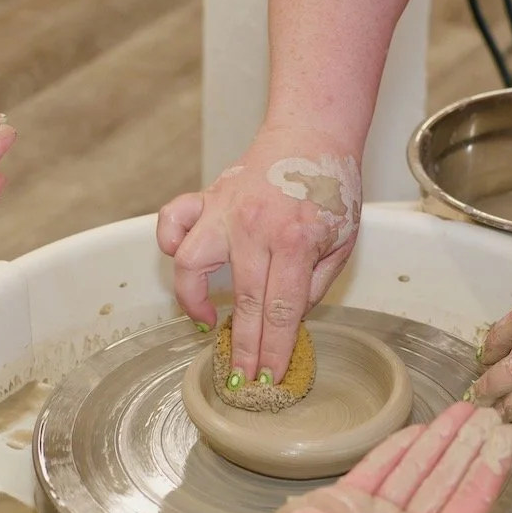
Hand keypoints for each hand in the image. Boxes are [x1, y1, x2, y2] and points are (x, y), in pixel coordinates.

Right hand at [157, 123, 363, 384]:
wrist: (313, 135)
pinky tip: (179, 259)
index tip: (269, 376)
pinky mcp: (208, 198)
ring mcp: (225, 212)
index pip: (281, 312)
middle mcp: (254, 229)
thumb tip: (288, 320)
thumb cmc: (331, 187)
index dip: (274, 350)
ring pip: (192, 264)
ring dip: (193, 298)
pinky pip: (174, 221)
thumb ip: (315, 285)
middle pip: (244, 302)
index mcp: (295, 242)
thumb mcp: (342, 242)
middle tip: (241, 378)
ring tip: (205, 319)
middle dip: (243, 347)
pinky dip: (169, 240)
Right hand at [254, 403, 511, 512]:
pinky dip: (400, 449)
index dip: (492, 465)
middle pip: (448, 479)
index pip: (475, 497)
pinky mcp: (351, 501)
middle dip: (469, 446)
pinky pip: (382, 469)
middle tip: (487, 410)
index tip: (508, 432)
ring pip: (418, 470)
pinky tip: (417, 430)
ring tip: (459, 409)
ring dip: (439, 441)